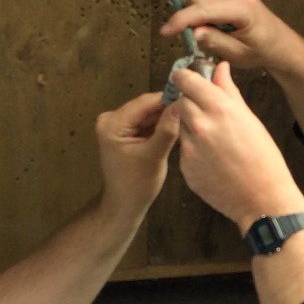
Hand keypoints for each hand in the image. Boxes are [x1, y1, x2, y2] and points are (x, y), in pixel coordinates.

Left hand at [96, 91, 179, 219]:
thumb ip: (167, 130)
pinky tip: (175, 128)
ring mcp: (115, 125)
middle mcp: (110, 119)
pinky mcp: (123, 131)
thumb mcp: (154, 156)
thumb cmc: (137, 184)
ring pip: (147, 114)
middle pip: (145, 106)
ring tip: (187, 118)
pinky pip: (144, 122)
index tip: (191, 99)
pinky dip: (158, 125)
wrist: (124, 204)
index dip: (168, 99)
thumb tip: (182, 105)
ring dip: (165, 116)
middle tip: (193, 110)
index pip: (144, 102)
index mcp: (112, 124)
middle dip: (167, 108)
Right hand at [161, 0, 303, 76]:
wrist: (278, 42)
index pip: (202, 8)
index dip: (181, 20)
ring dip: (197, 13)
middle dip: (189, 16)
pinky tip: (217, 23)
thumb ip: (214, 41)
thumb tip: (193, 32)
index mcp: (243, 8)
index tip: (166, 32)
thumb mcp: (237, 54)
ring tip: (213, 31)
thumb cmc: (260, 50)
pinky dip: (204, 9)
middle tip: (198, 36)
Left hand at [173, 62, 303, 230]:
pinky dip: (193, 149)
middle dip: (189, 102)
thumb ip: (229, 91)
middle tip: (206, 112)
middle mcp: (200, 125)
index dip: (185, 77)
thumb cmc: (264, 160)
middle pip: (180, 102)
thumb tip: (220, 68)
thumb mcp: (250, 119)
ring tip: (214, 140)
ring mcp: (190, 148)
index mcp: (219, 108)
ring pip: (180, 125)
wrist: (262, 199)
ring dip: (191, 126)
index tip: (187, 78)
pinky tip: (212, 158)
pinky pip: (184, 149)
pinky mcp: (185, 167)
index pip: (187, 80)